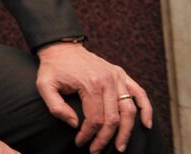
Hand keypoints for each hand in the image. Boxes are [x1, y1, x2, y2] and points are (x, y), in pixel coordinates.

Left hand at [36, 43, 152, 152]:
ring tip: (120, 147)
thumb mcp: (44, 86)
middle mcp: (107, 80)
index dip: (88, 135)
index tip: (80, 143)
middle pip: (113, 119)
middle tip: (97, 150)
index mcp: (89, 83)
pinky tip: (146, 125)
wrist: (61, 46)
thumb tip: (75, 124)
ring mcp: (116, 77)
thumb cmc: (52, 68)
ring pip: (129, 111)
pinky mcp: (121, 74)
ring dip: (126, 132)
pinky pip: (139, 93)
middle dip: (105, 139)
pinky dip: (146, 109)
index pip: (94, 119)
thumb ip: (56, 107)